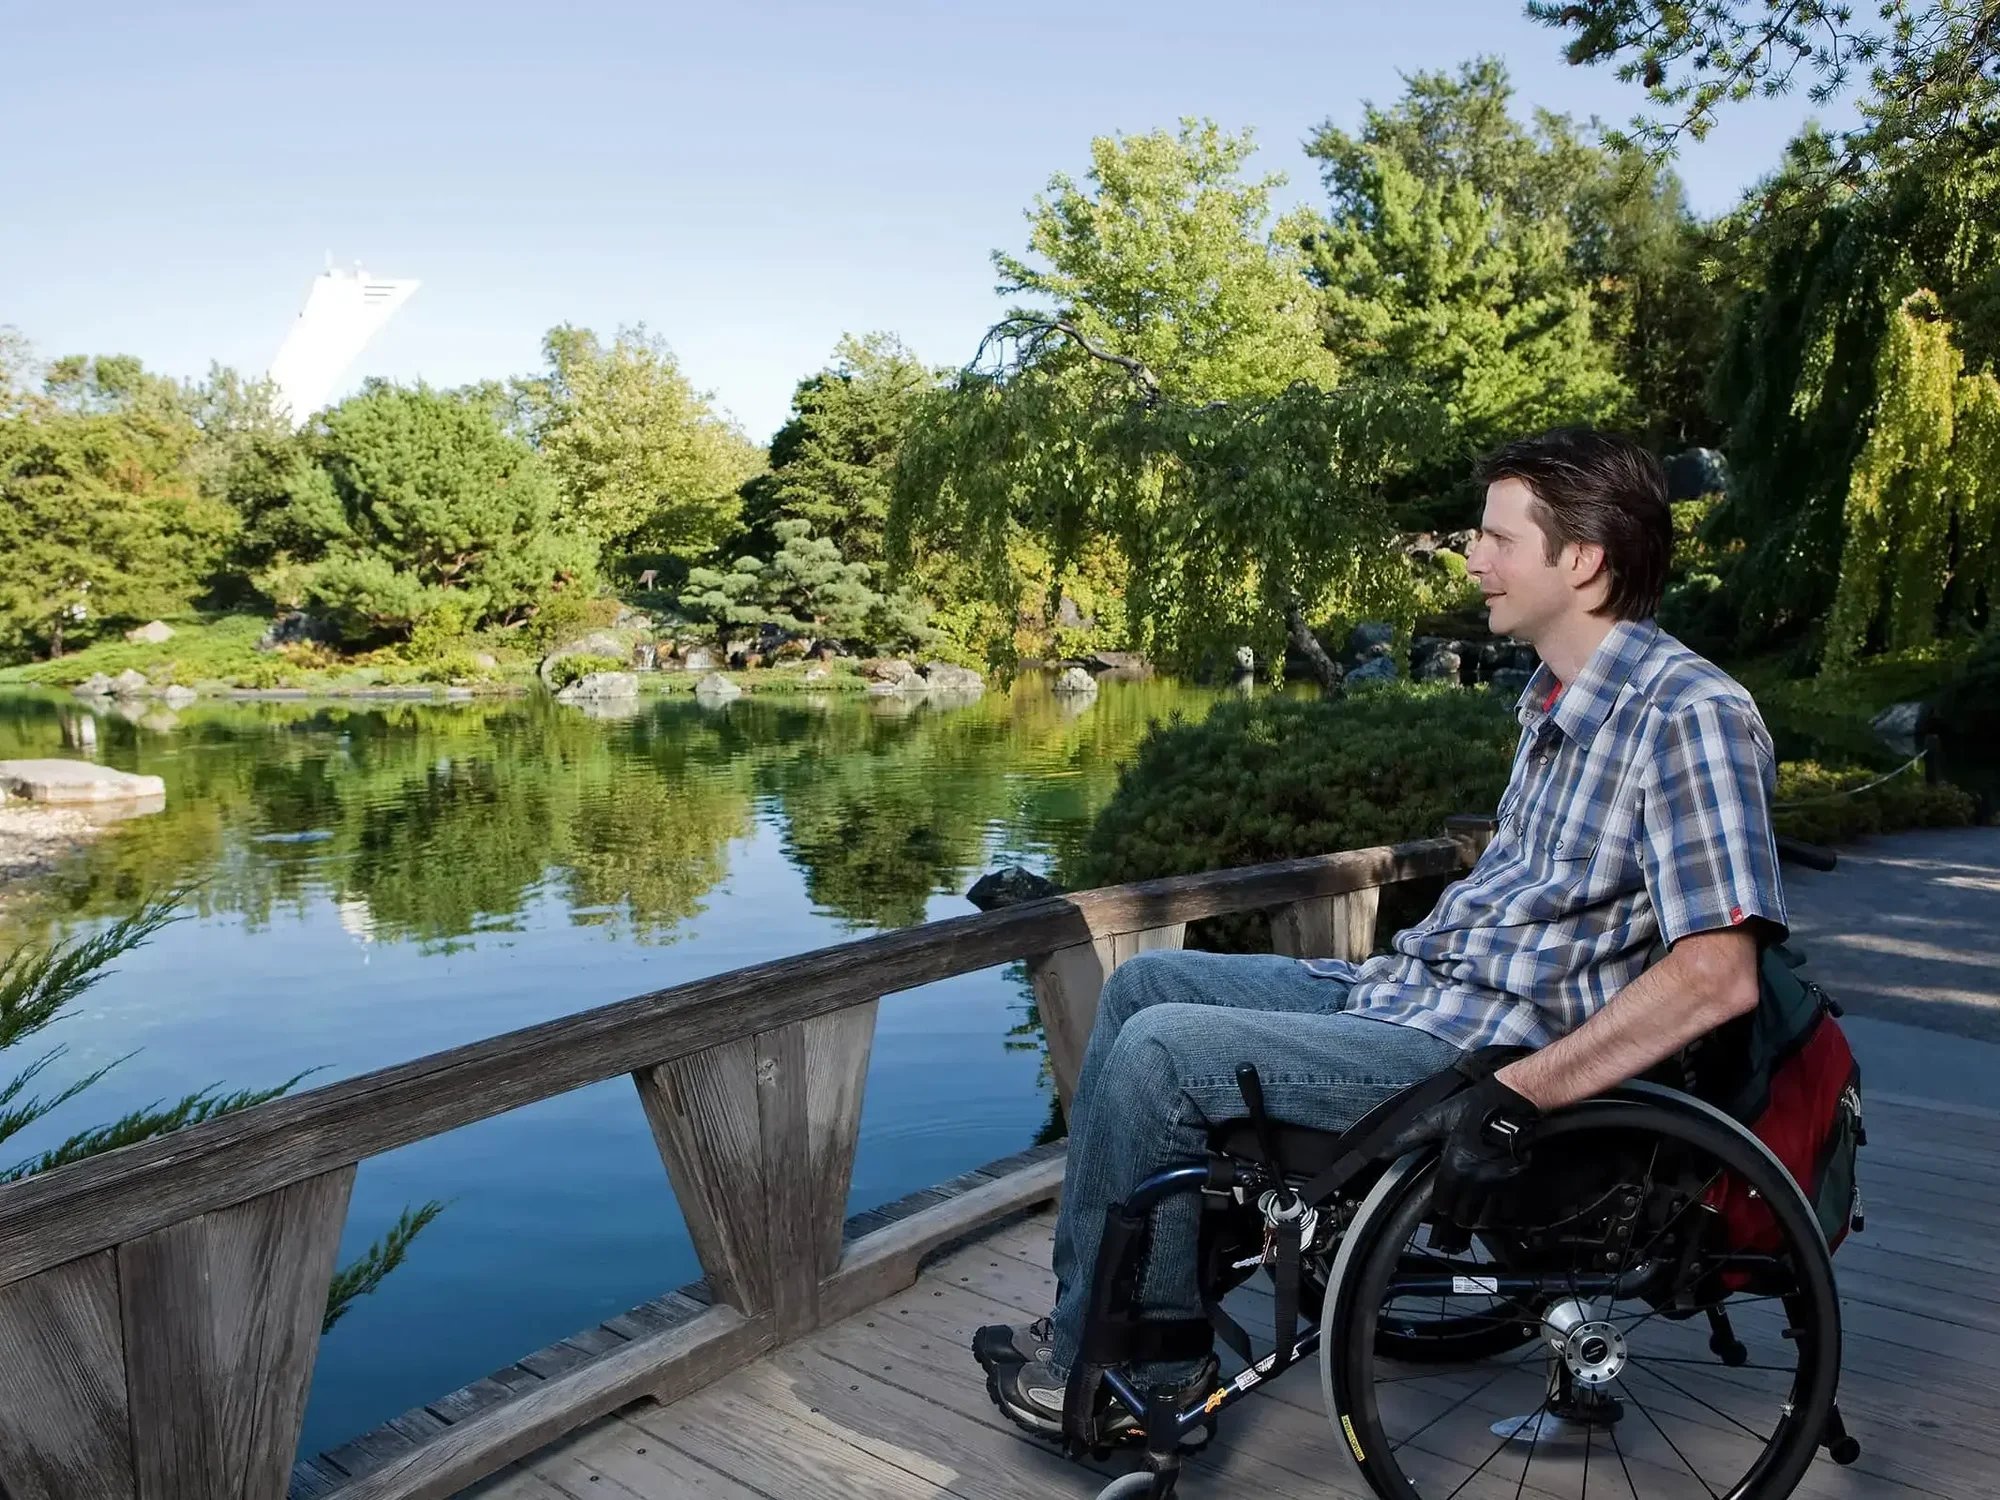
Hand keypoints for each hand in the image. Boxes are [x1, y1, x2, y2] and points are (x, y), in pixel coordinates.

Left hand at [1382, 1073, 1542, 1226]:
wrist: (1515, 1101)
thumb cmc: (1476, 1108)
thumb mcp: (1438, 1117)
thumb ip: (1409, 1138)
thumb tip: (1381, 1154)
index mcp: (1456, 1166)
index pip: (1441, 1203)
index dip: (1439, 1202)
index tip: (1441, 1196)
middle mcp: (1477, 1180)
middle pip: (1462, 1216)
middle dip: (1456, 1212)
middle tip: (1455, 1203)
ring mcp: (1499, 1184)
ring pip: (1483, 1219)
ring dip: (1475, 1216)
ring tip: (1472, 1206)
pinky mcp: (1516, 1183)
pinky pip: (1503, 1212)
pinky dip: (1495, 1212)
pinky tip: (1491, 1202)